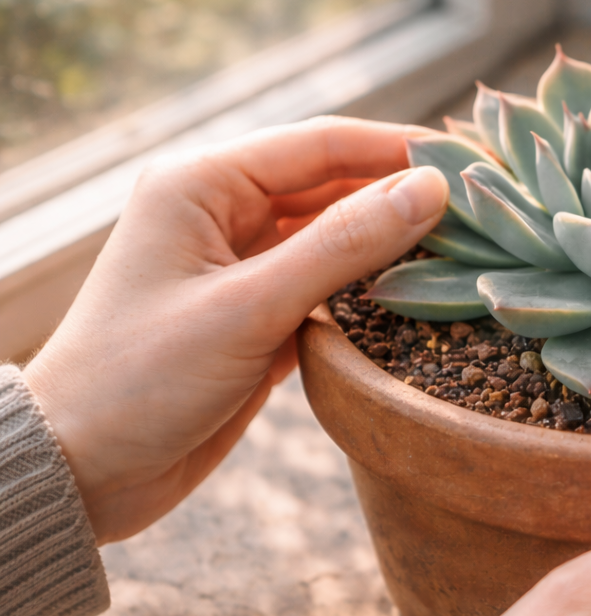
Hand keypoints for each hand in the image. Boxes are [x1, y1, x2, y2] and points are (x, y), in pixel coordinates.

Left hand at [23, 117, 448, 543]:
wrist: (85, 470)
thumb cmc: (142, 378)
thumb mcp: (247, 307)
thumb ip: (342, 246)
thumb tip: (429, 189)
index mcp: (203, 184)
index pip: (321, 145)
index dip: (397, 148)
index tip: (470, 160)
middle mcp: (225, 214)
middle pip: (333, 187)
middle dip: (401, 195)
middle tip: (482, 210)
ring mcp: (244, 267)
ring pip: (335, 238)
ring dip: (390, 244)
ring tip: (463, 249)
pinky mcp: (259, 315)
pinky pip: (327, 286)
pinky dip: (369, 290)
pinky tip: (417, 295)